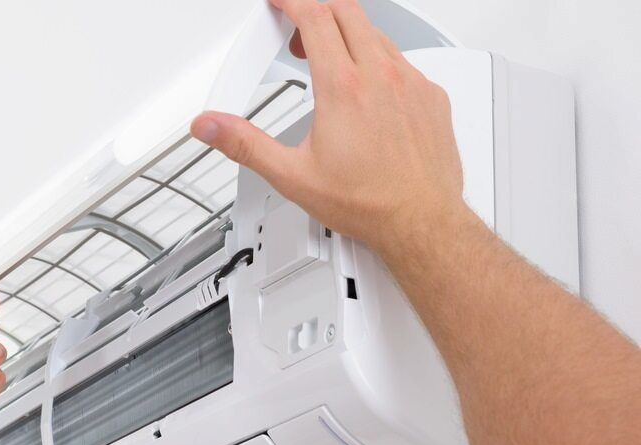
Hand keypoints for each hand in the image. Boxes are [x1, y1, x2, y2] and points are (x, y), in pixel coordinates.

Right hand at [191, 0, 466, 251]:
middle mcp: (381, 77)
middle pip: (346, 11)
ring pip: (377, 34)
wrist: (421, 223)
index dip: (291, 1)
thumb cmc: (369, 204)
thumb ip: (245, 144)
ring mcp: (412, 83)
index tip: (280, 3)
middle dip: (316, 10)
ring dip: (348, 35)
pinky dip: (379, 62)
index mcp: (343, 89)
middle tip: (297, 31)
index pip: (314, 16)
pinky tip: (368, 88)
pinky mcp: (432, 96)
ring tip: (329, 61)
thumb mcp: (292, 176)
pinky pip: (404, 61)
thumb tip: (211, 126)